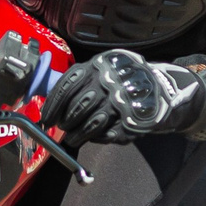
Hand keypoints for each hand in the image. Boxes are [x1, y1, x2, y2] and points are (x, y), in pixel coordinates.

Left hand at [43, 49, 203, 147]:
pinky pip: (107, 135)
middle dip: (65, 122)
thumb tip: (47, 101)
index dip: (53, 106)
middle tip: (60, 128)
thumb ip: (77, 83)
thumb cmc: (120, 82)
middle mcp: (110, 82)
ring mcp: (122, 103)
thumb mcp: (100, 71)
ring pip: (90, 124)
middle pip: (77, 107)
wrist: (160, 89)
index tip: (45, 119)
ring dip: (77, 135)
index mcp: (98, 66)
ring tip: (73, 138)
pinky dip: (98, 137)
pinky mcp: (132, 121)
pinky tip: (96, 134)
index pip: (67, 86)